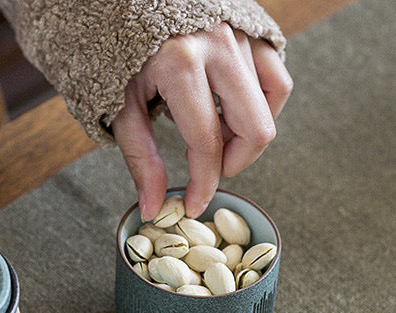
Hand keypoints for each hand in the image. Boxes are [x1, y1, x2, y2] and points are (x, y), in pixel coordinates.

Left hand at [111, 24, 292, 220]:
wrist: (127, 3)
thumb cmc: (118, 52)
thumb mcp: (119, 106)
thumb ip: (141, 158)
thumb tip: (154, 208)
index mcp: (180, 64)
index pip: (207, 142)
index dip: (204, 184)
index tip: (195, 205)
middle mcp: (217, 45)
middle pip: (254, 128)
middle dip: (233, 163)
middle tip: (208, 170)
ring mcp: (240, 33)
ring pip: (268, 105)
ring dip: (244, 134)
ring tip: (213, 135)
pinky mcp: (253, 30)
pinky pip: (276, 79)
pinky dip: (262, 106)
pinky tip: (233, 114)